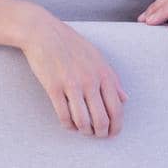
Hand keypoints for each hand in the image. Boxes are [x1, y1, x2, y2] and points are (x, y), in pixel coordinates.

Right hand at [18, 9, 126, 137]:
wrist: (43, 32)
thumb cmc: (71, 43)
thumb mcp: (97, 57)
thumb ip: (113, 79)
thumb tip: (125, 99)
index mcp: (104, 73)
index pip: (117, 109)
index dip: (116, 126)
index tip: (112, 133)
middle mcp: (90, 80)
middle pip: (101, 119)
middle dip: (101, 133)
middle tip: (97, 135)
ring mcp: (72, 84)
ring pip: (83, 121)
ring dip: (84, 131)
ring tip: (83, 130)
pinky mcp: (53, 87)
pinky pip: (64, 116)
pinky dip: (68, 125)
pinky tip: (69, 124)